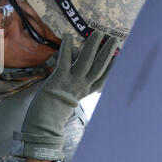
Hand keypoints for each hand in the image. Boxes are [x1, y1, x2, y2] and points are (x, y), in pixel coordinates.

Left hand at [19, 30, 118, 160]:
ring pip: (86, 62)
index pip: (101, 79)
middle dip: (107, 52)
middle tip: (113, 38)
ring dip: (92, 46)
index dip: (111, 67)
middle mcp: (80, 88)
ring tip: (98, 33)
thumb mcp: (65, 104)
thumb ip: (70, 95)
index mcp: (83, 94)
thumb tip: (71, 89)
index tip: (118, 56)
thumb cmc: (50, 117)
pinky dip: (67, 47)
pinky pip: (65, 60)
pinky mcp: (58, 79)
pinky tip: (68, 35)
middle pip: (98, 67)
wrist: (43, 128)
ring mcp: (70, 83)